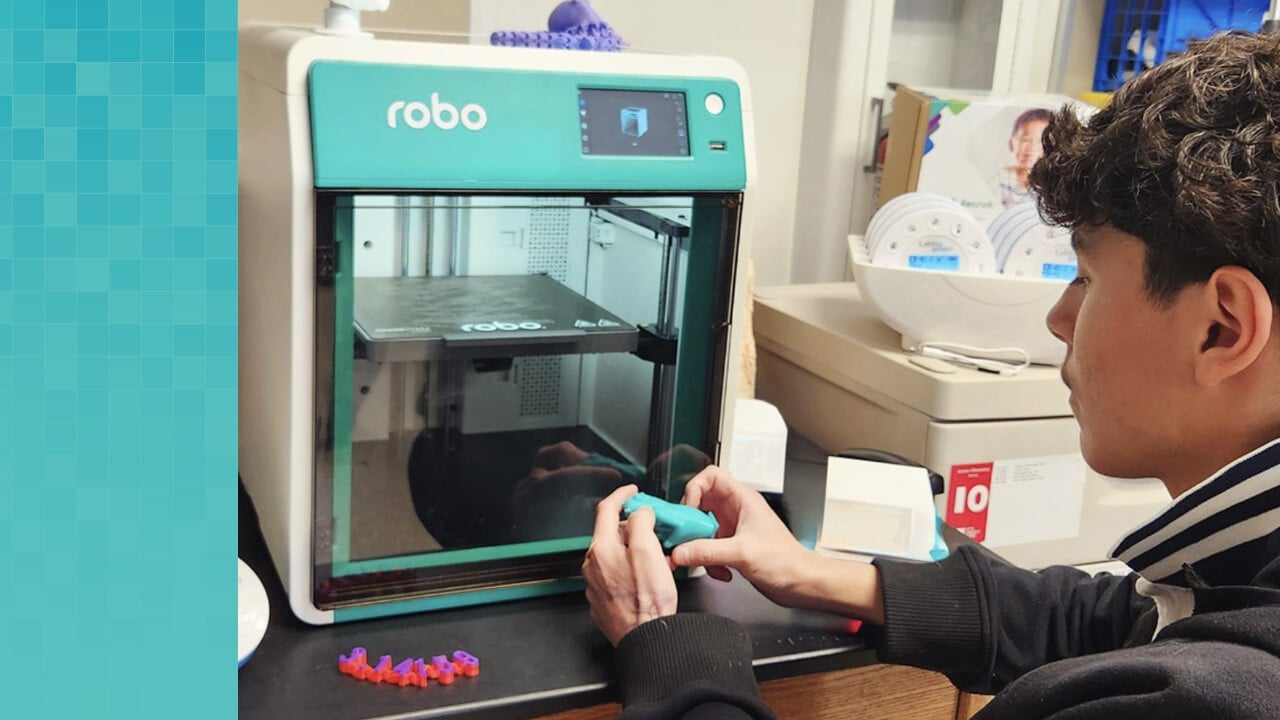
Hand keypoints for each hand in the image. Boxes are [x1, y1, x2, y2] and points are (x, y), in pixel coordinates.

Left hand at [583, 484, 678, 645]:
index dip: (621, 495)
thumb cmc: (648, 601)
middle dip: (632, 527)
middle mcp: (593, 565)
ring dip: (634, 550)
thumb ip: (640, 523)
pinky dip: (631, 569)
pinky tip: (648, 577)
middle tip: (653, 529)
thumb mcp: (648, 551)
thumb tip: (639, 513)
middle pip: (611, 533)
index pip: (606, 510)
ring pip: (615, 555)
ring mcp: (596, 584)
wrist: (645, 638)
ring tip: (657, 558)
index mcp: (601, 549)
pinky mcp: (603, 600)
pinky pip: (616, 575)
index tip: (632, 492)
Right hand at [671, 466, 815, 607]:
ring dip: (699, 546)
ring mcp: (734, 528)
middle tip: (686, 537)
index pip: (710, 476)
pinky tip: (722, 571)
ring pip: (702, 528)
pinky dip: (709, 561)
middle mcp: (737, 510)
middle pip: (701, 503)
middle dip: (691, 523)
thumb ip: (706, 551)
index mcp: (742, 499)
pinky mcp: (733, 546)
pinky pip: (709, 547)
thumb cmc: (786, 561)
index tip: (688, 511)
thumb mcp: (741, 553)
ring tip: (704, 559)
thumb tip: (680, 551)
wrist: (801, 583)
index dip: (694, 489)